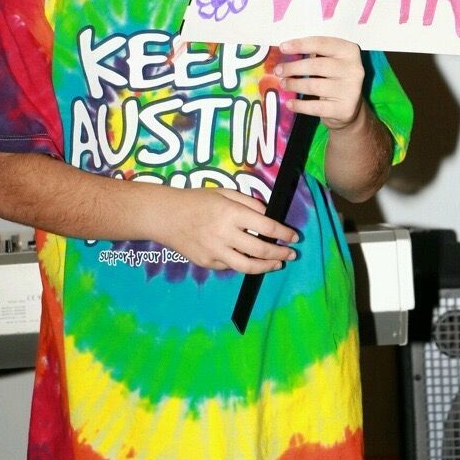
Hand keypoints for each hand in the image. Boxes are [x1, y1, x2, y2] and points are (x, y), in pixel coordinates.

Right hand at [163, 186, 298, 273]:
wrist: (165, 216)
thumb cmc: (196, 200)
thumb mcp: (224, 192)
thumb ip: (248, 203)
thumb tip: (268, 215)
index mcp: (231, 213)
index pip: (266, 227)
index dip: (284, 233)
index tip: (294, 236)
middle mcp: (225, 234)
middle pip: (260, 250)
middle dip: (280, 253)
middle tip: (291, 253)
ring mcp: (215, 251)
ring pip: (248, 266)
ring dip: (267, 267)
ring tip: (277, 264)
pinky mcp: (207, 263)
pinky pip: (230, 266)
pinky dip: (243, 264)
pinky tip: (250, 261)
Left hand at [275, 36, 364, 130]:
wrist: (349, 108)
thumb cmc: (334, 78)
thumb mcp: (330, 61)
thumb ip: (314, 55)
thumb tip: (286, 52)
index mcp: (349, 51)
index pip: (321, 44)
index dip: (300, 45)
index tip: (282, 48)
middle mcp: (354, 69)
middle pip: (316, 65)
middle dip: (293, 67)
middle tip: (278, 71)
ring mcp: (351, 90)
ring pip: (315, 86)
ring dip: (294, 85)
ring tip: (283, 84)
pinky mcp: (345, 109)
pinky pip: (316, 107)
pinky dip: (300, 105)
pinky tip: (289, 103)